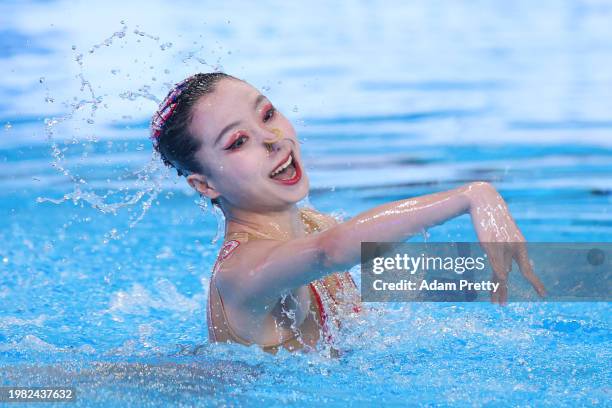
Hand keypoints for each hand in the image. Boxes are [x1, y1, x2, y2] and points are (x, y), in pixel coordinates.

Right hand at [464, 182, 545, 304]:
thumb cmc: (494, 218)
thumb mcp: (503, 236)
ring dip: (497, 288)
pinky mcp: (489, 242)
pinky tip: (499, 281)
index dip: (535, 283)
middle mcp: (513, 246)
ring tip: (496, 302)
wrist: (484, 200)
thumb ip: (505, 254)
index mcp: (519, 244)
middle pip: (509, 274)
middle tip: (503, 305)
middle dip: (505, 291)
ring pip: (500, 272)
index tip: (543, 295)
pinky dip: (497, 272)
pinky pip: (494, 261)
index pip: (527, 269)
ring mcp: (501, 245)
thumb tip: (505, 273)